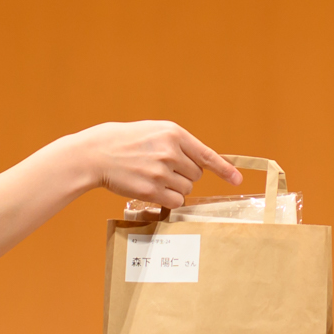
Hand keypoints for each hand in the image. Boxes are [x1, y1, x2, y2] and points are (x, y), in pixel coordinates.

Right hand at [73, 121, 238, 209]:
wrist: (96, 153)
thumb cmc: (126, 142)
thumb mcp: (155, 131)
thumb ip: (179, 143)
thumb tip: (204, 162)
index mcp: (173, 134)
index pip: (207, 155)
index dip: (225, 169)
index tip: (237, 180)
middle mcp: (170, 152)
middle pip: (196, 176)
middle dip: (184, 176)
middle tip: (162, 169)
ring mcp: (161, 172)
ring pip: (186, 190)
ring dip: (175, 189)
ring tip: (153, 177)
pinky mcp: (151, 190)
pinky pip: (175, 202)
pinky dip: (168, 201)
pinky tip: (153, 191)